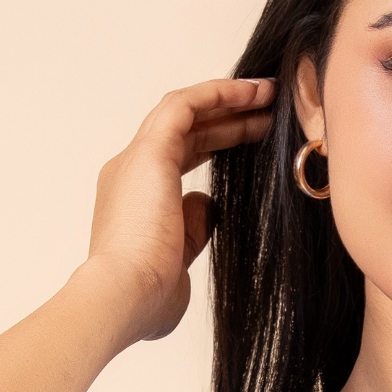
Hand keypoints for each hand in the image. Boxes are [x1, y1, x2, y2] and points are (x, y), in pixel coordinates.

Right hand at [81, 77, 276, 344]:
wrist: (123, 297)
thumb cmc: (146, 299)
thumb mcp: (180, 261)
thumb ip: (193, 230)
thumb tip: (209, 205)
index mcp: (135, 202)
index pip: (179, 158)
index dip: (217, 144)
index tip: (253, 139)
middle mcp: (130, 173)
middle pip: (185, 131)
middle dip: (228, 119)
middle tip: (267, 112)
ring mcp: (135, 160)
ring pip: (184, 111)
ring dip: (226, 99)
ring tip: (266, 93)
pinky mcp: (148, 152)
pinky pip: (185, 105)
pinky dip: (218, 94)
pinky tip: (252, 92)